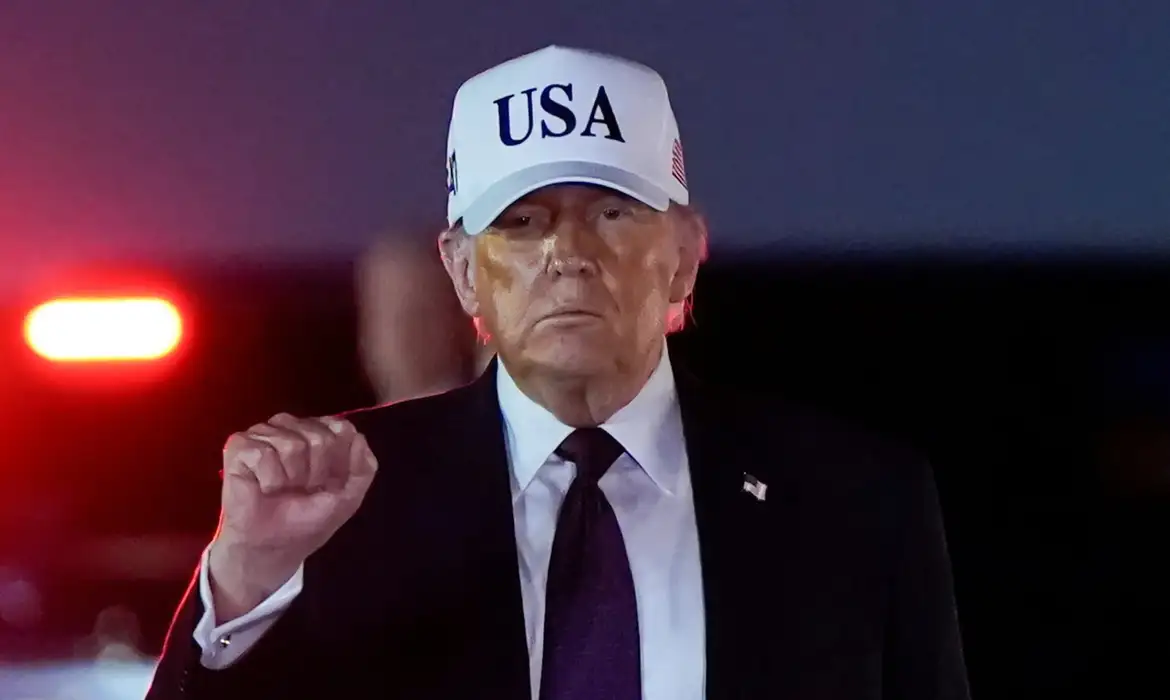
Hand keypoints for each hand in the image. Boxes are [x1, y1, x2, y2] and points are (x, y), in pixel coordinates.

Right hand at [208, 413, 376, 619]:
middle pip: (319, 436)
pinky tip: (264, 488)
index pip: (342, 428)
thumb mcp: (348, 496)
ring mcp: (265, 433)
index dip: (339, 462)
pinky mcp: (240, 446)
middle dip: (316, 473)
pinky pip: (262, 453)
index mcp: (321, 432)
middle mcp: (293, 426)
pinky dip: (269, 479)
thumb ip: (364, 468)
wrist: (273, 547)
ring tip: (283, 489)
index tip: (329, 484)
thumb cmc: (308, 518)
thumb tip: (358, 437)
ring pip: (291, 444)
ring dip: (292, 478)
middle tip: (303, 490)